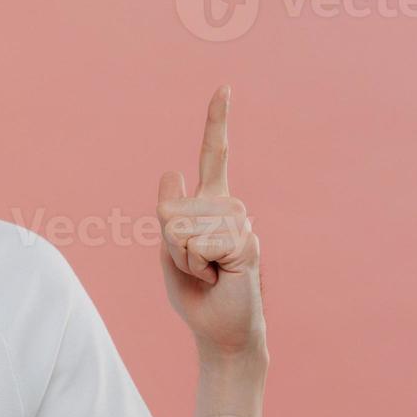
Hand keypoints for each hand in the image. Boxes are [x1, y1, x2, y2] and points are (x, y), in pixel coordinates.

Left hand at [156, 85, 265, 360]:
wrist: (220, 329)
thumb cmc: (195, 292)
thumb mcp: (169, 250)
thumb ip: (169, 213)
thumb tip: (170, 170)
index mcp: (209, 203)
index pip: (214, 154)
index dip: (217, 120)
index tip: (225, 87)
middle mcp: (230, 206)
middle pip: (171, 209)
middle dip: (169, 245)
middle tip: (195, 266)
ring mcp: (241, 223)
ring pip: (182, 227)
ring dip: (184, 257)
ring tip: (208, 271)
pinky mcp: (247, 243)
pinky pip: (200, 244)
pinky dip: (198, 265)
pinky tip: (219, 276)